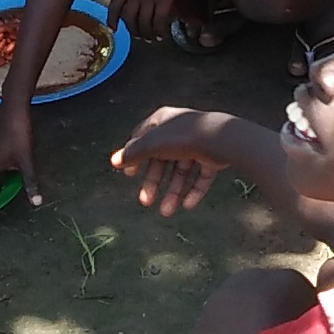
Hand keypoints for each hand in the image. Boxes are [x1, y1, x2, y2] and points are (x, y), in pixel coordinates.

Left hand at [111, 0, 199, 42]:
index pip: (115, 5)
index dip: (113, 19)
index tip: (114, 27)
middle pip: (129, 18)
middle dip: (133, 30)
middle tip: (139, 36)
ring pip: (143, 23)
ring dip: (147, 34)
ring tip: (151, 39)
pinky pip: (158, 21)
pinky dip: (159, 31)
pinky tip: (163, 34)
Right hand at [111, 105, 235, 213]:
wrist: (220, 139)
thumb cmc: (181, 138)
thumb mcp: (152, 145)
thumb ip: (133, 153)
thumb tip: (114, 161)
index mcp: (163, 121)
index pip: (143, 138)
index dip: (134, 156)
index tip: (129, 175)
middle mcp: (179, 131)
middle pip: (162, 160)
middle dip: (154, 182)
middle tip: (146, 202)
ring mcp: (197, 144)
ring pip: (181, 171)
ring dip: (173, 192)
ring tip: (166, 212)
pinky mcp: (213, 156)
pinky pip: (200, 176)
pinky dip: (194, 190)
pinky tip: (187, 205)